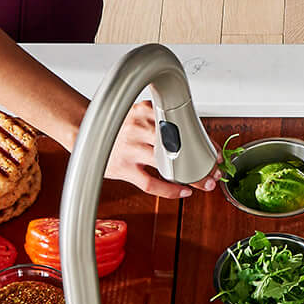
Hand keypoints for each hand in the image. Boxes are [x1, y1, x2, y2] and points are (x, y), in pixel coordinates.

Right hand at [98, 98, 215, 199]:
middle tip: (214, 171)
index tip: (214, 153)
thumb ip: (163, 120)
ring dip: (190, 177)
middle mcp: (138, 128)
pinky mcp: (124, 168)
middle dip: (200, 162)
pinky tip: (183, 192)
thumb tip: (197, 137)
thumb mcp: (141, 114)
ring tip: (203, 183)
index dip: (202, 142)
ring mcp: (130, 148)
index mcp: (145, 111)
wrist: (89, 133)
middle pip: (178, 147)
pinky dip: (170, 190)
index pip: (181, 127)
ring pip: (168, 165)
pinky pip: (151, 183)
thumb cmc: (121, 126)